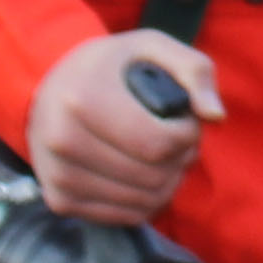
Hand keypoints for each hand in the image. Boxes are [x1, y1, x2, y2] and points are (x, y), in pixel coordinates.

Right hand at [26, 27, 215, 225]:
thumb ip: (194, 71)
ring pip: (144, 202)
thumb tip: (214, 116)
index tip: (185, 120)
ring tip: (162, 155)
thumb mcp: (152, 46)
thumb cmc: (110, 67)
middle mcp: (63, 140)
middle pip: (154, 176)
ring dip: (167, 182)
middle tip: (176, 140)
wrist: (48, 90)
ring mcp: (58, 175)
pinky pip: (126, 216)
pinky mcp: (60, 201)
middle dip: (180, 160)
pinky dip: (146, 201)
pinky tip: (143, 174)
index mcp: (83, 98)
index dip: (188, 136)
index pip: (159, 144)